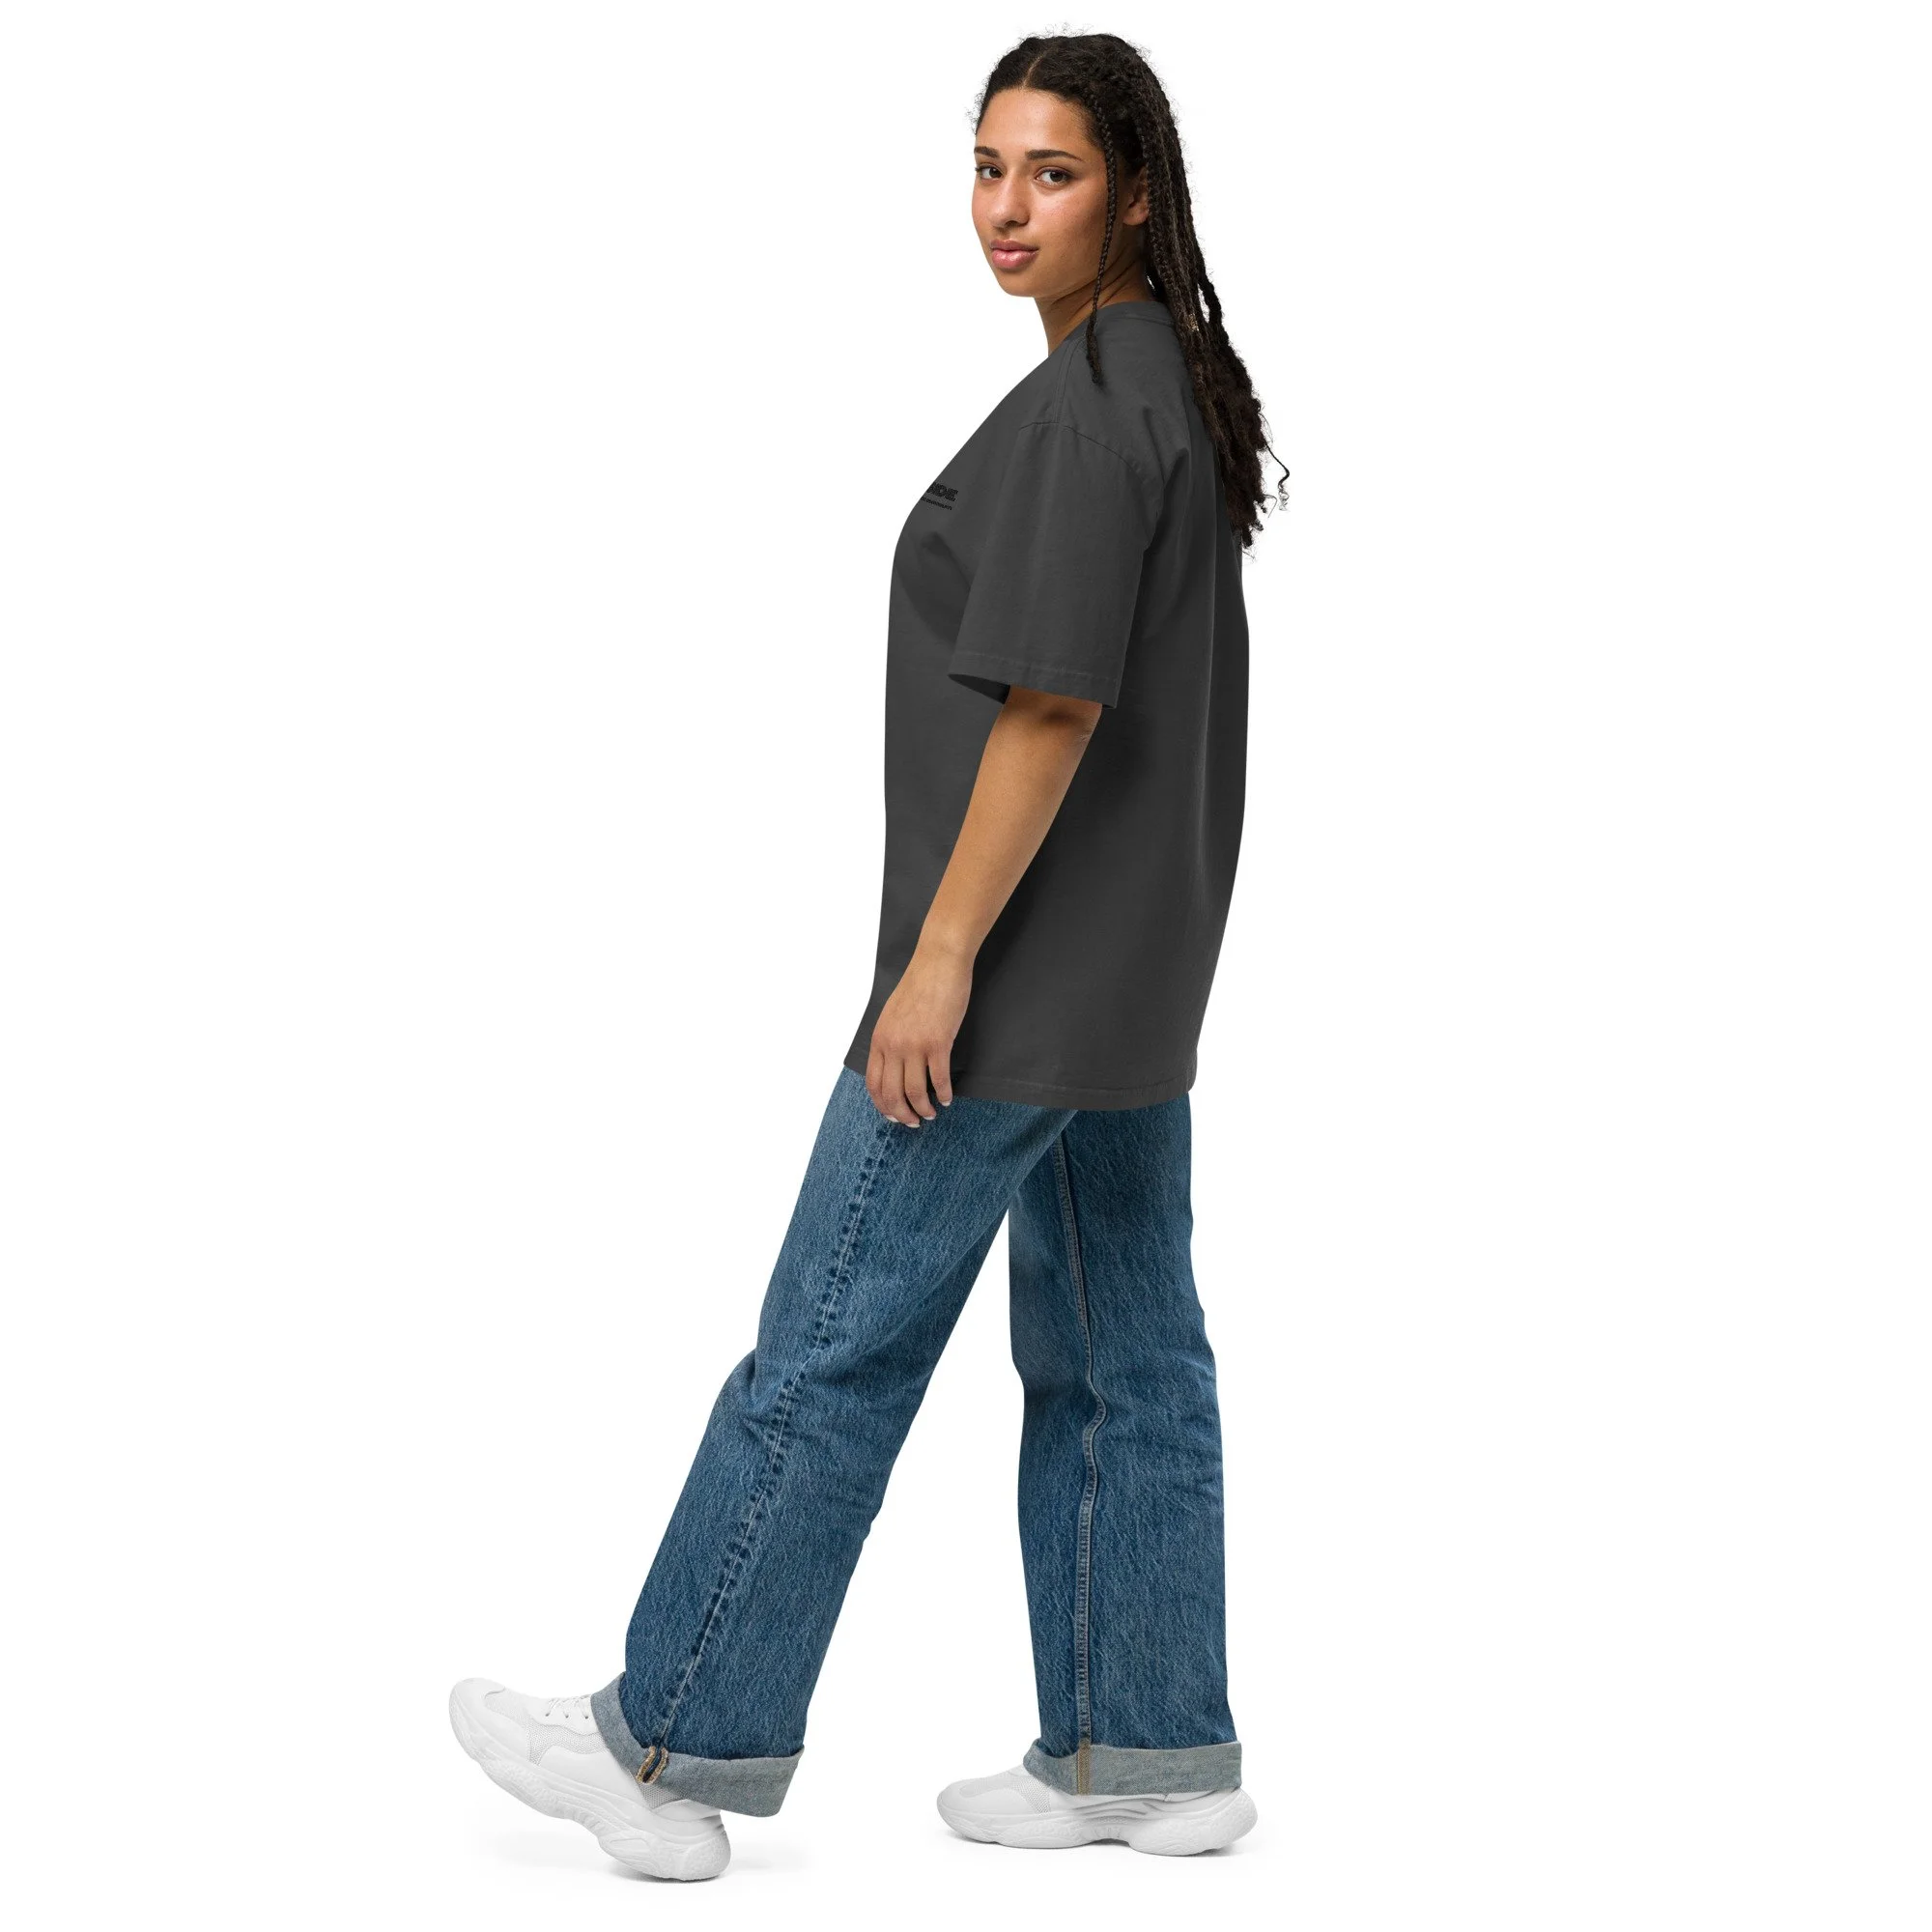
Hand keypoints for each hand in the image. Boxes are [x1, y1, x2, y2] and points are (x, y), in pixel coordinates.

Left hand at [864, 942, 971, 1126]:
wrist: (938, 963)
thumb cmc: (919, 986)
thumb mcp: (893, 1015)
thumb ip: (891, 1040)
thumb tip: (895, 1065)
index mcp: (880, 1039)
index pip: (874, 1083)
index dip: (883, 1105)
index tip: (893, 1115)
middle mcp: (893, 1045)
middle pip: (892, 1093)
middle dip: (902, 1114)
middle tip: (914, 1122)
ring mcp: (915, 1045)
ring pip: (915, 1091)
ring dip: (924, 1109)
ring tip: (932, 1114)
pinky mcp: (938, 1042)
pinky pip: (939, 1079)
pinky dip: (944, 1093)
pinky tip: (949, 1099)